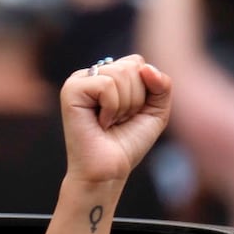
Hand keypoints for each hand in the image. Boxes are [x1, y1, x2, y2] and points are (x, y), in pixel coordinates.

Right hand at [60, 55, 171, 185]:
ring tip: (109, 122)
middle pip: (131, 67)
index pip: (138, 63)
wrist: (108, 170)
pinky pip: (107, 84)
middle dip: (135, 99)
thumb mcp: (155, 111)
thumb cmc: (127, 143)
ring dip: (124, 106)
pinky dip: (111, 108)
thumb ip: (161, 85)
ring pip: (120, 74)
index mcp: (108, 75)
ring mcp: (79, 80)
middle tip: (119, 120)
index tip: (130, 114)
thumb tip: (146, 68)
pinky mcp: (71, 90)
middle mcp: (92, 74)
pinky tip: (100, 122)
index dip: (144, 91)